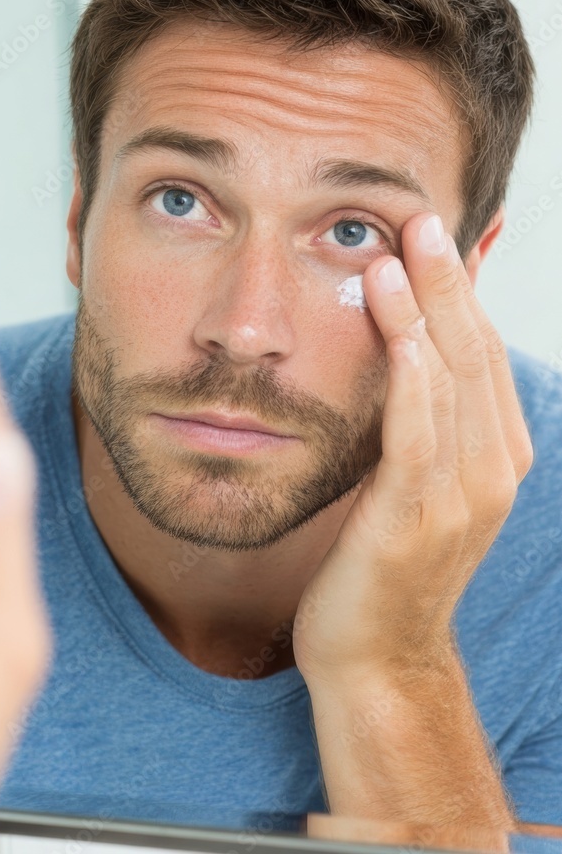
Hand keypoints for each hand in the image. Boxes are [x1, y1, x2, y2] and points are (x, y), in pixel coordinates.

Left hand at [292, 211, 533, 682]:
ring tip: (398, 251)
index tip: (435, 232)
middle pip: (474, 356)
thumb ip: (419, 418)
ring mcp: (460, 498)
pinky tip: (397, 331)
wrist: (374, 653)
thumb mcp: (411, 479)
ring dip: (426, 313)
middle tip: (419, 217)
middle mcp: (492, 471)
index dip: (460, 290)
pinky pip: (417, 437)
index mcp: (496, 457)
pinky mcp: (413, 519)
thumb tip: (404, 351)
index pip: (482, 354)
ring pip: (450, 385)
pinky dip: (411, 379)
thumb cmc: (382, 560)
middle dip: (448, 283)